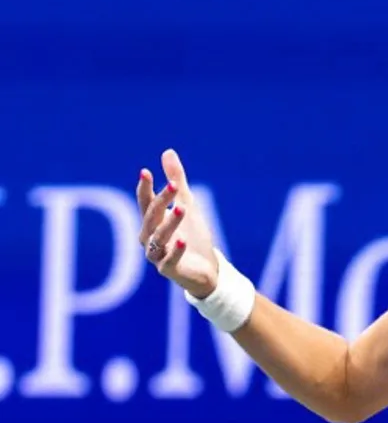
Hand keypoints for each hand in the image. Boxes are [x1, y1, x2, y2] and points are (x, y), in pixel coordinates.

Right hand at [137, 149, 218, 297]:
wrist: (207, 269)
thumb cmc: (193, 237)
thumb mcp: (188, 205)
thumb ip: (177, 181)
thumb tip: (167, 152)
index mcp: (152, 222)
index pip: (145, 202)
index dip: (145, 188)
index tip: (146, 172)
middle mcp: (150, 237)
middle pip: (151, 217)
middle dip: (161, 201)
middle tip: (174, 186)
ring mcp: (158, 255)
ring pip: (158, 237)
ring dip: (169, 223)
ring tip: (181, 209)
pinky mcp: (169, 270)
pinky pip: (169, 260)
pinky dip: (174, 250)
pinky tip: (182, 240)